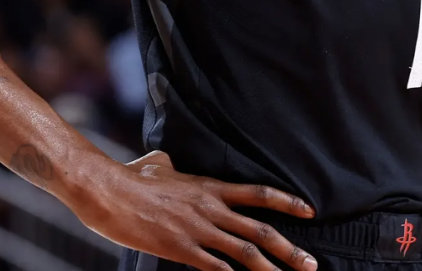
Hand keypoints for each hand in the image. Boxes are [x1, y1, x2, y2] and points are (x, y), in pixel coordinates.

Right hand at [75, 150, 317, 270]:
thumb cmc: (132, 176)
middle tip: (311, 264)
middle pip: (259, 231)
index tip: (309, 211)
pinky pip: (216, 269)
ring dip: (271, 270)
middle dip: (289, 250)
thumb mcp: (158, 164)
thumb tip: (169, 161)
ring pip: (245, 254)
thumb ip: (172, 166)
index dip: (285, 202)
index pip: (256, 193)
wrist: (110, 190)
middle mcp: (209, 208)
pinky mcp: (181, 250)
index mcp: (207, 186)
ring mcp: (197, 230)